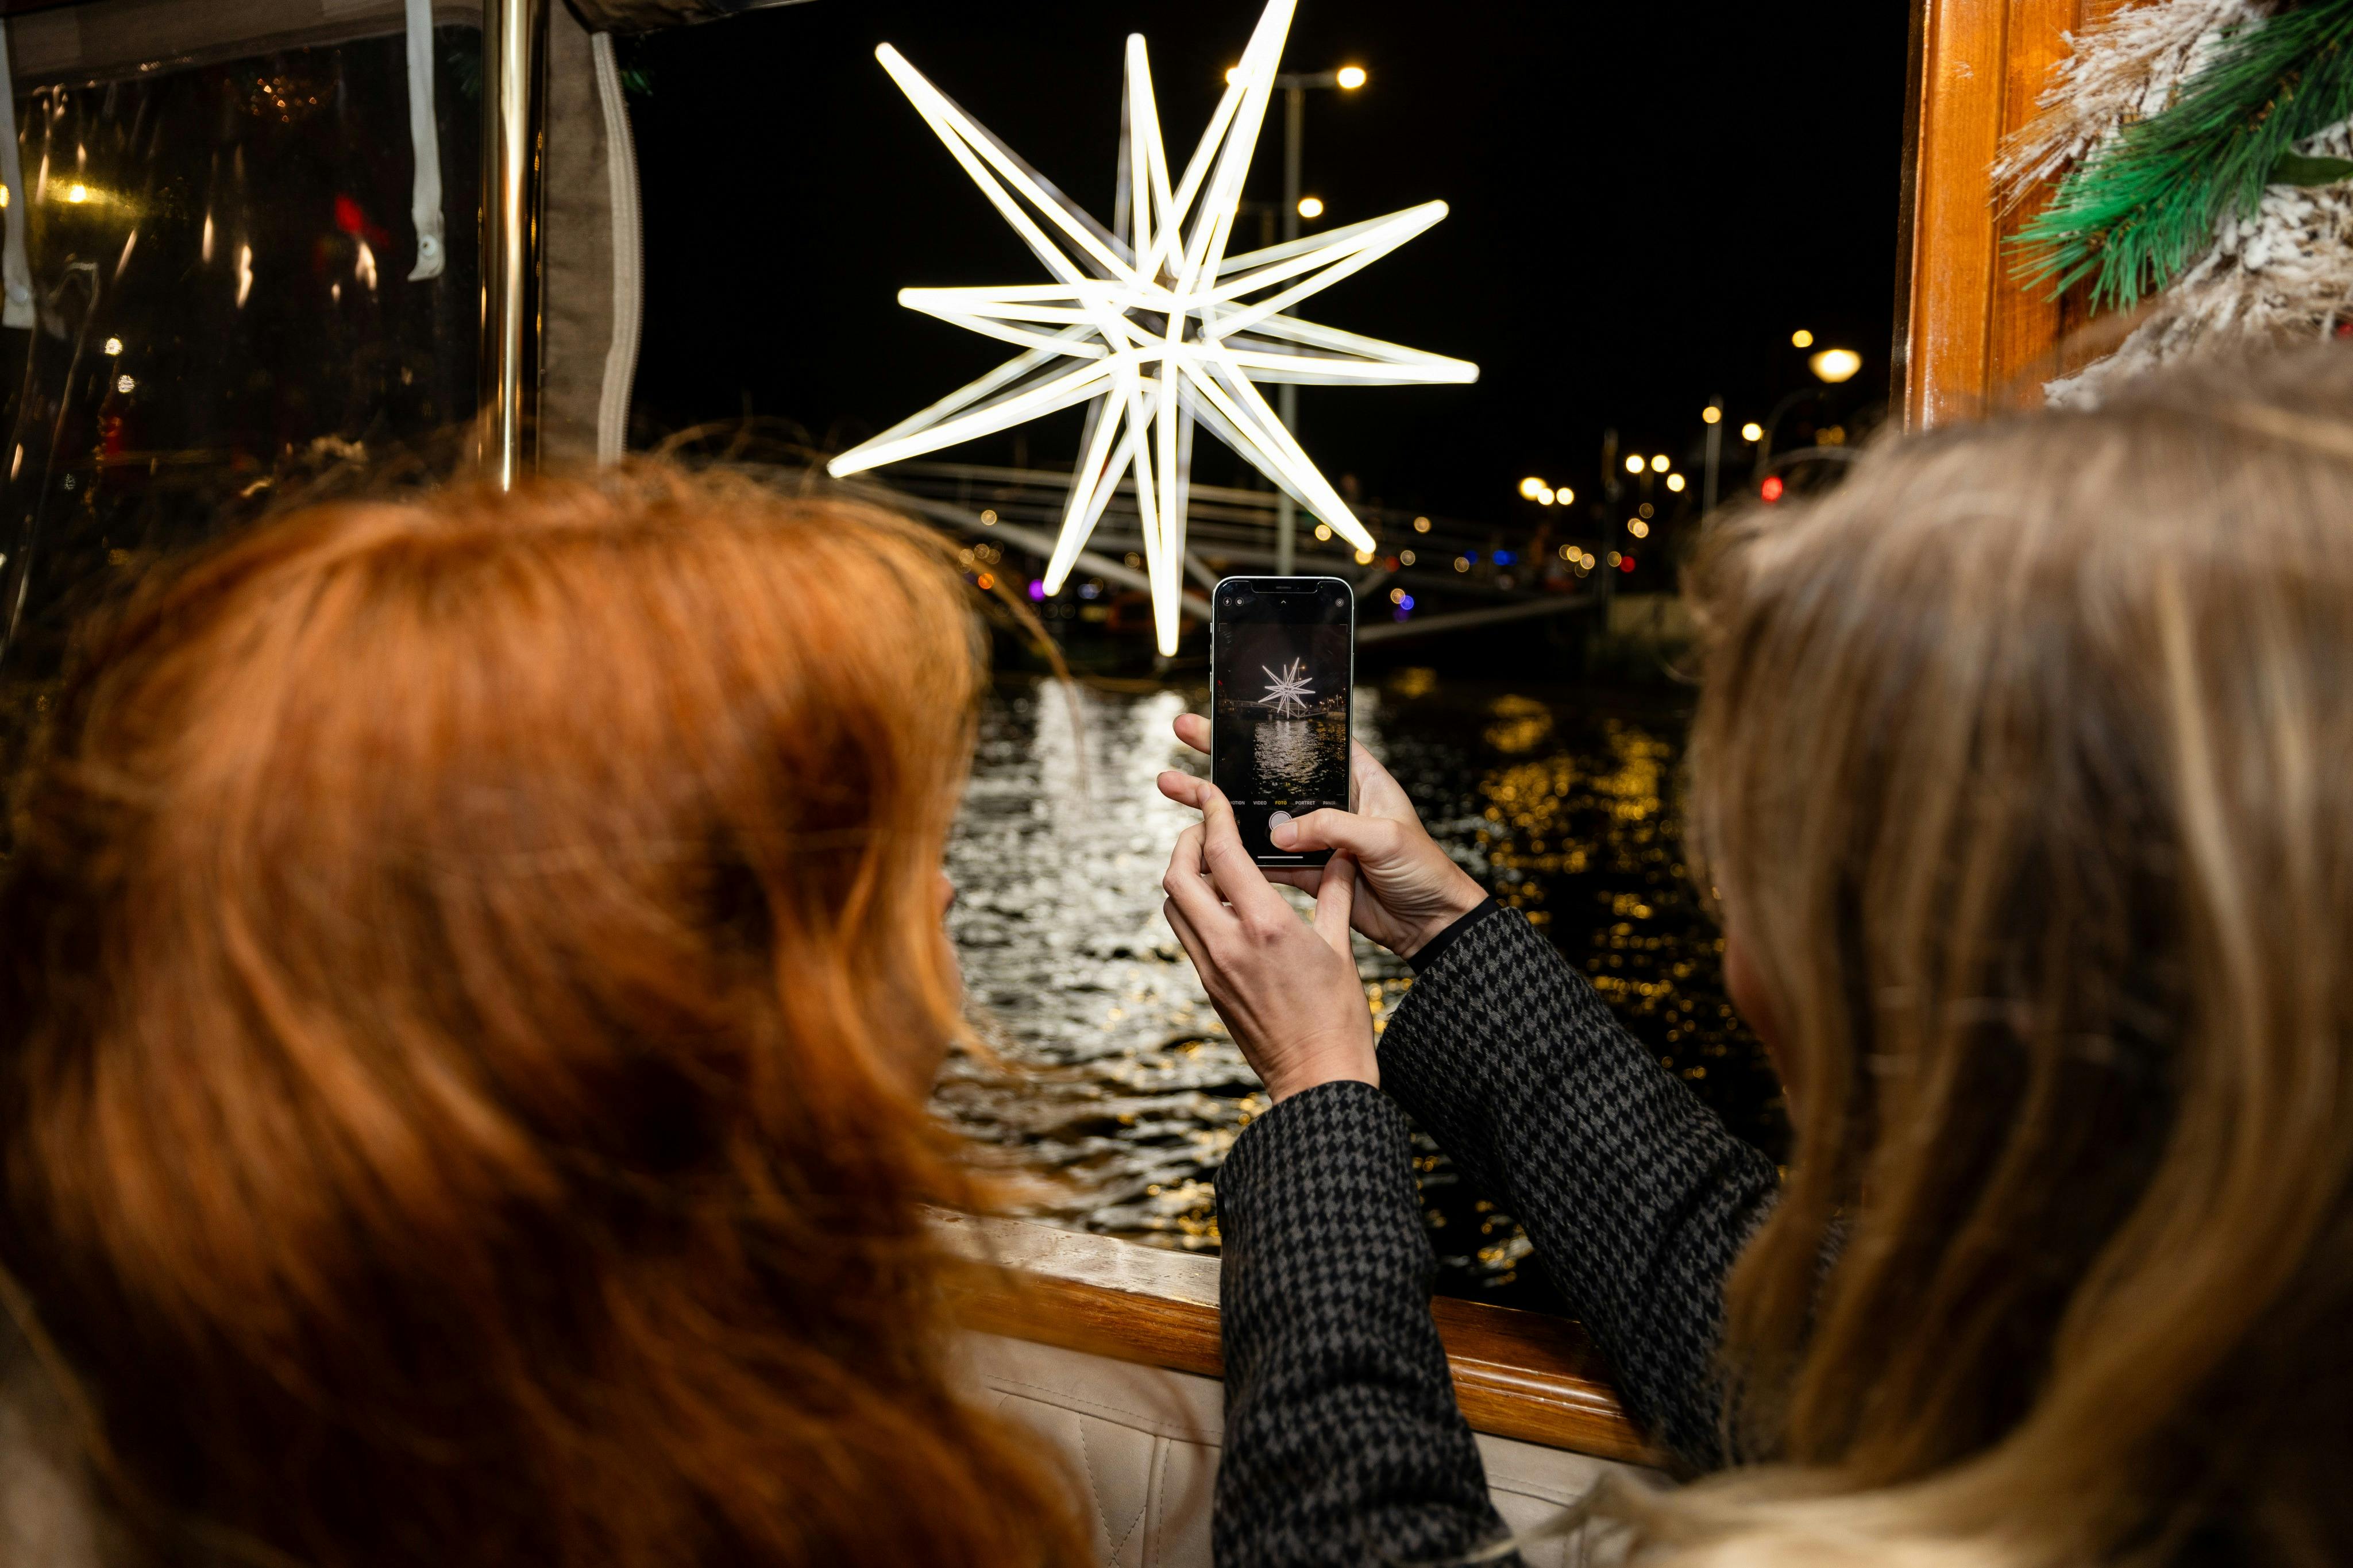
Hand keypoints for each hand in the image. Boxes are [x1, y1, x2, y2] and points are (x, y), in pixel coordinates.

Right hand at [1158, 713, 1486, 959]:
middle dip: (1225, 757)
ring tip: (1174, 788)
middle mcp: (1331, 801)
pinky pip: (1264, 860)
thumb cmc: (1424, 871)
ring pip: (1258, 816)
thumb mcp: (1385, 838)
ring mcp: (1315, 836)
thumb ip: (1333, 828)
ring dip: (1218, 806)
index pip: (1306, 741)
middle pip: (1270, 773)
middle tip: (1182, 735)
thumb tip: (1280, 832)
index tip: (1228, 712)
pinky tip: (1200, 845)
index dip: (1267, 726)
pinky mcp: (1307, 870)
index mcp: (1357, 778)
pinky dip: (1234, 855)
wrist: (1433, 925)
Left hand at [1160, 780, 1375, 1101]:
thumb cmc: (1337, 1017)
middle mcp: (1228, 943)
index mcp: (1265, 925)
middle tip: (1208, 832)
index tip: (1213, 796)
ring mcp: (1212, 968)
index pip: (1220, 852)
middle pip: (1176, 875)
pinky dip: (1193, 910)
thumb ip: (1335, 893)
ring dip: (1184, 878)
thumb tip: (1340, 855)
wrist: (1316, 1077)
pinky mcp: (1209, 987)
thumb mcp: (1341, 947)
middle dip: (1186, 843)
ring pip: (1173, 906)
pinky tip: (1222, 907)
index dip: (1211, 814)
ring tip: (1214, 866)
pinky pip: (1186, 935)